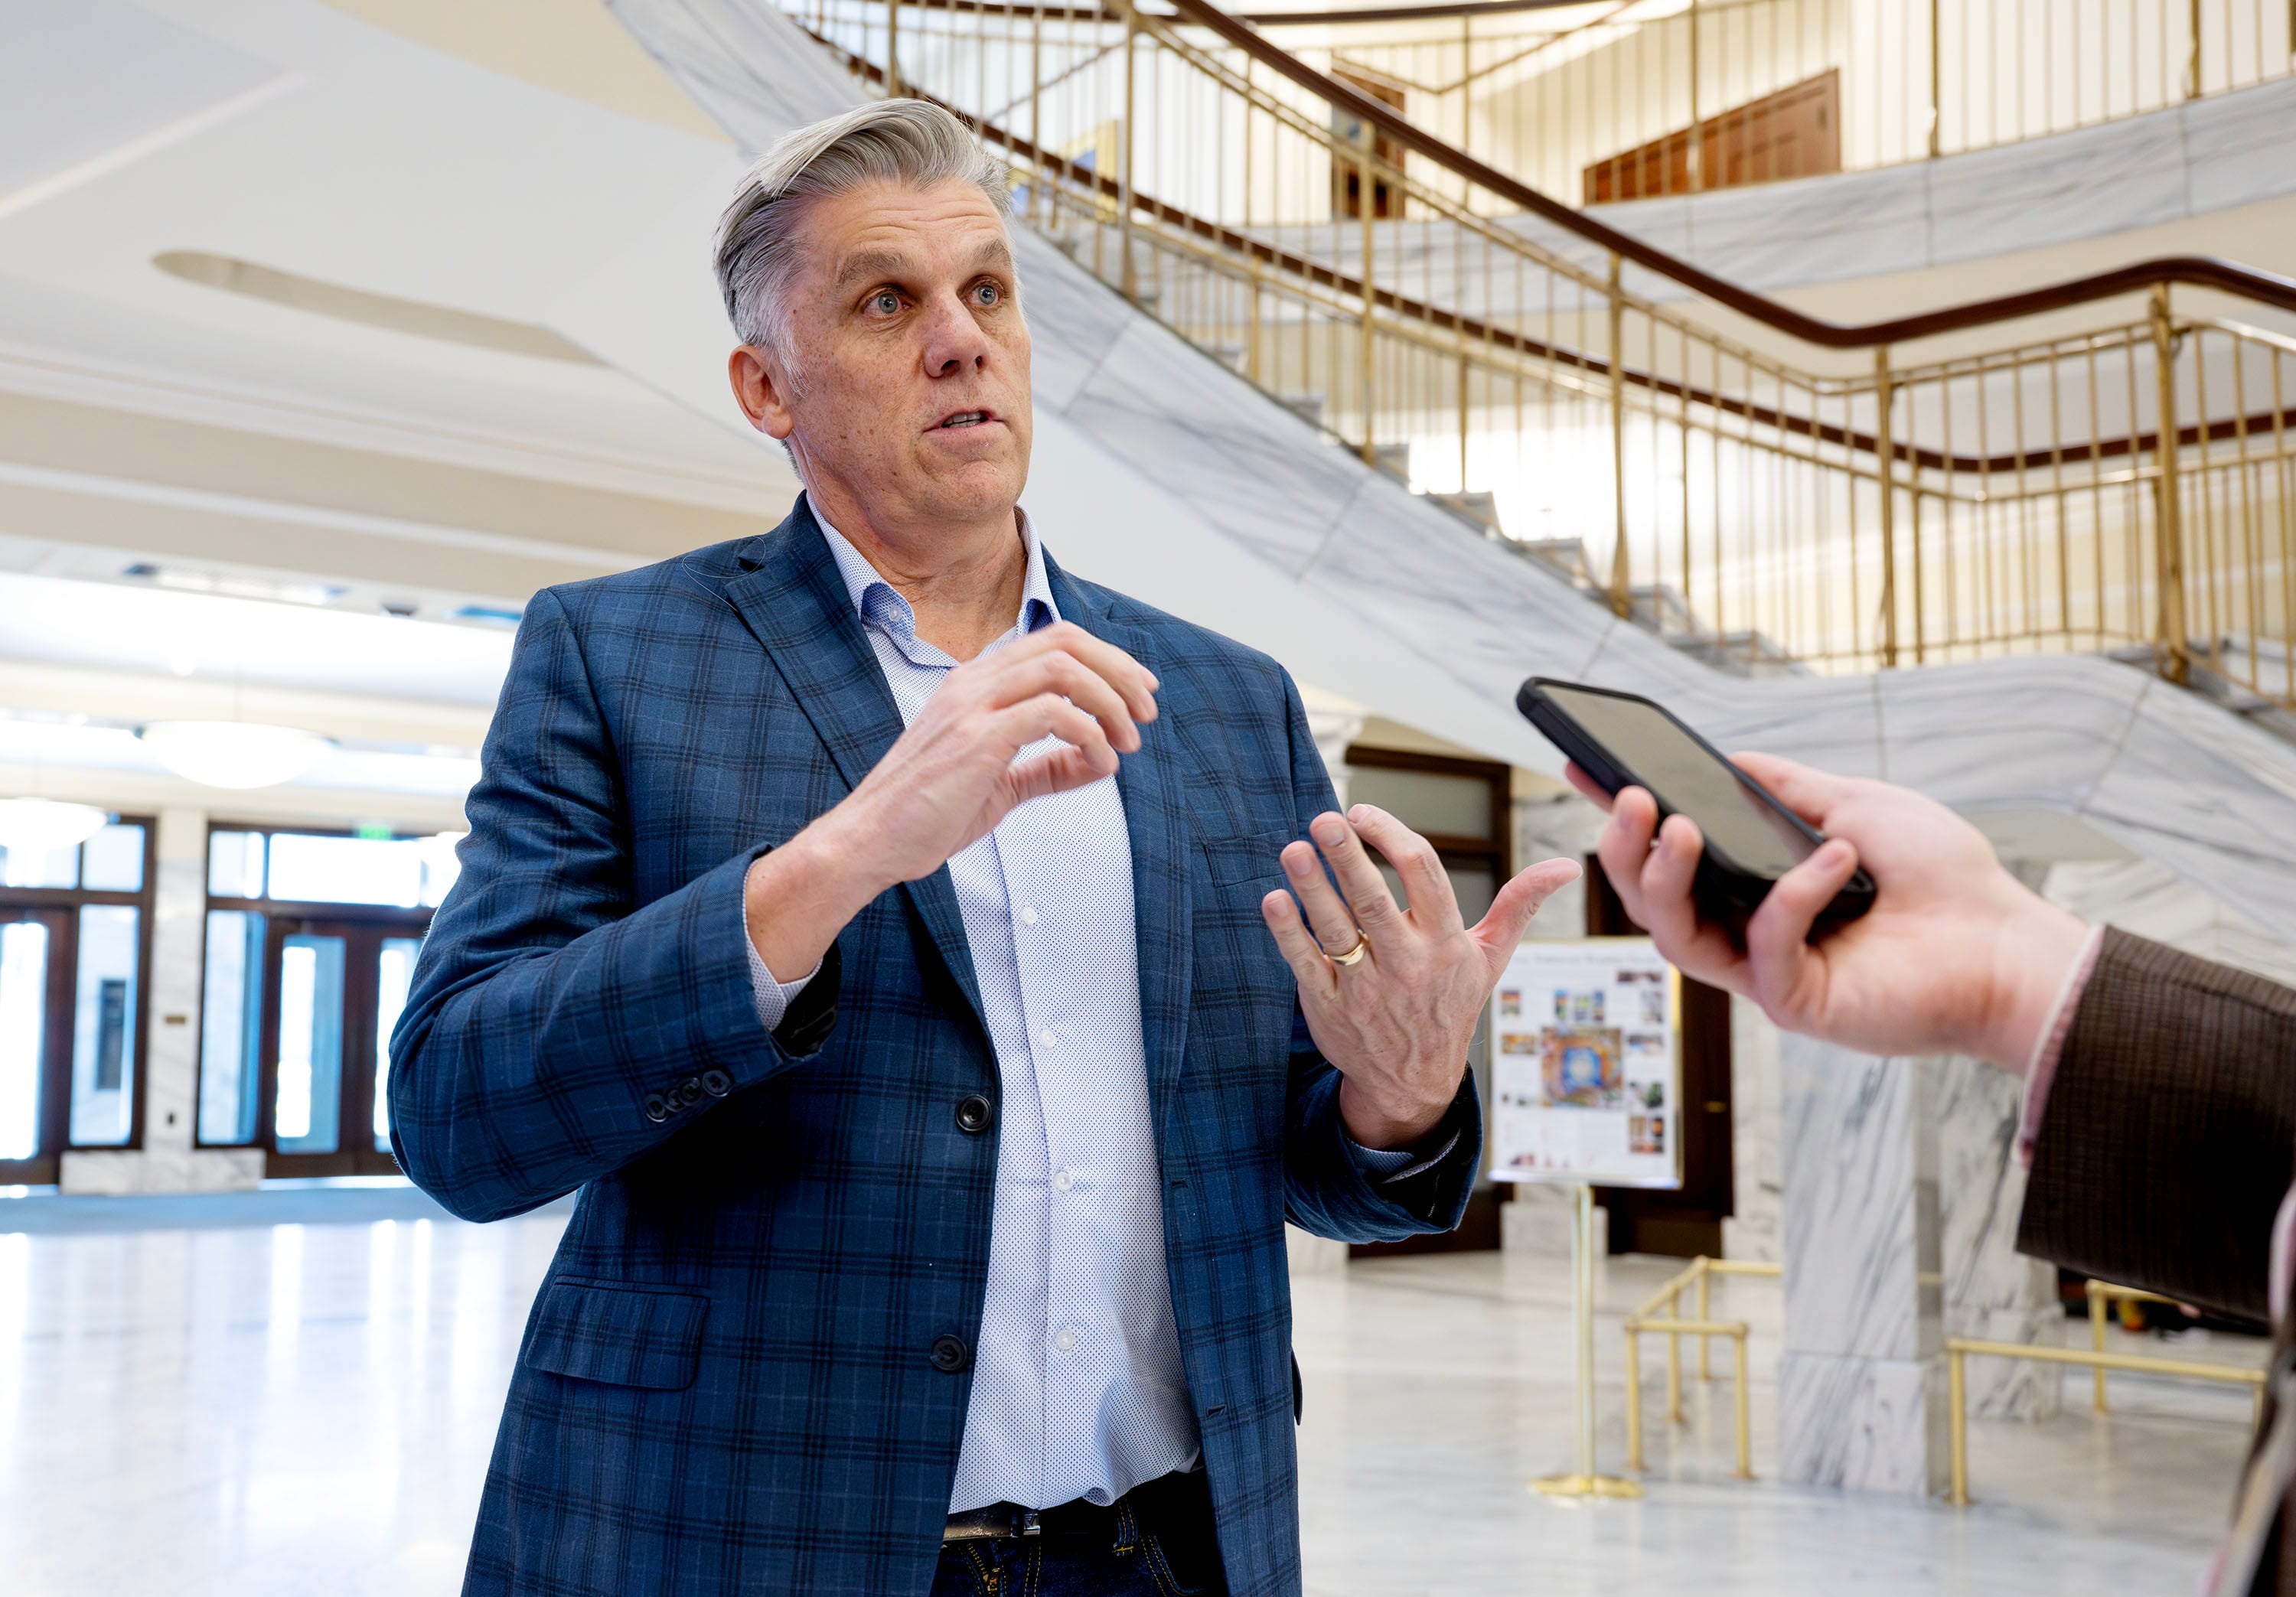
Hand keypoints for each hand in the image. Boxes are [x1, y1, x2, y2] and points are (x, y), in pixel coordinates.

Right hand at [746, 621, 1156, 978]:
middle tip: (1148, 711)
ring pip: (1063, 669)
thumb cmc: (926, 815)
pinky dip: (1090, 735)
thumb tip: (1099, 759)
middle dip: (1119, 672)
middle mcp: (974, 681)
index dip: (1107, 659)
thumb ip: (1046, 767)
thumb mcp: (998, 784)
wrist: (869, 842)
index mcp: (976, 683)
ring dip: (1110, 702)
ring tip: (1128, 742)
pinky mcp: (976, 738)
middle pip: (1065, 642)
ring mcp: (973, 705)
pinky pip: (1053, 714)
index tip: (1140, 693)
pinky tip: (1101, 764)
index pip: (1054, 640)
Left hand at [1260, 805, 1581, 1148]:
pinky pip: (1306, 964)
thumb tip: (1566, 866)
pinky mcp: (1330, 1006)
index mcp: (1446, 943)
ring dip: (1313, 889)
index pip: (1424, 875)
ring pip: (1336, 930)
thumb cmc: (1451, 1005)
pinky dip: (1288, 933)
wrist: (1415, 1082)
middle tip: (1324, 819)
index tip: (1361, 813)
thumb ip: (1520, 905)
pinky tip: (1274, 900)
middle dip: (1348, 857)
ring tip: (1294, 851)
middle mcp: (1407, 963)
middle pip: (1374, 900)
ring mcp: (1366, 987)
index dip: (1392, 837)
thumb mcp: (1491, 959)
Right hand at [1570, 753, 2089, 1070]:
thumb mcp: (1855, 805)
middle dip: (1626, 851)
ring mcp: (1768, 975)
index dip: (1623, 819)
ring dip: (1666, 877)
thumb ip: (1786, 787)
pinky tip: (1836, 858)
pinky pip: (1764, 948)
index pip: (1670, 856)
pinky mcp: (1798, 1005)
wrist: (2009, 942)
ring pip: (1677, 936)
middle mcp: (1749, 935)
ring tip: (1677, 826)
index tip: (1585, 769)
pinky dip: (1791, 895)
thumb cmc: (1943, 880)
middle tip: (1629, 798)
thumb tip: (1725, 759)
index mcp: (1754, 891)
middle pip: (1652, 903)